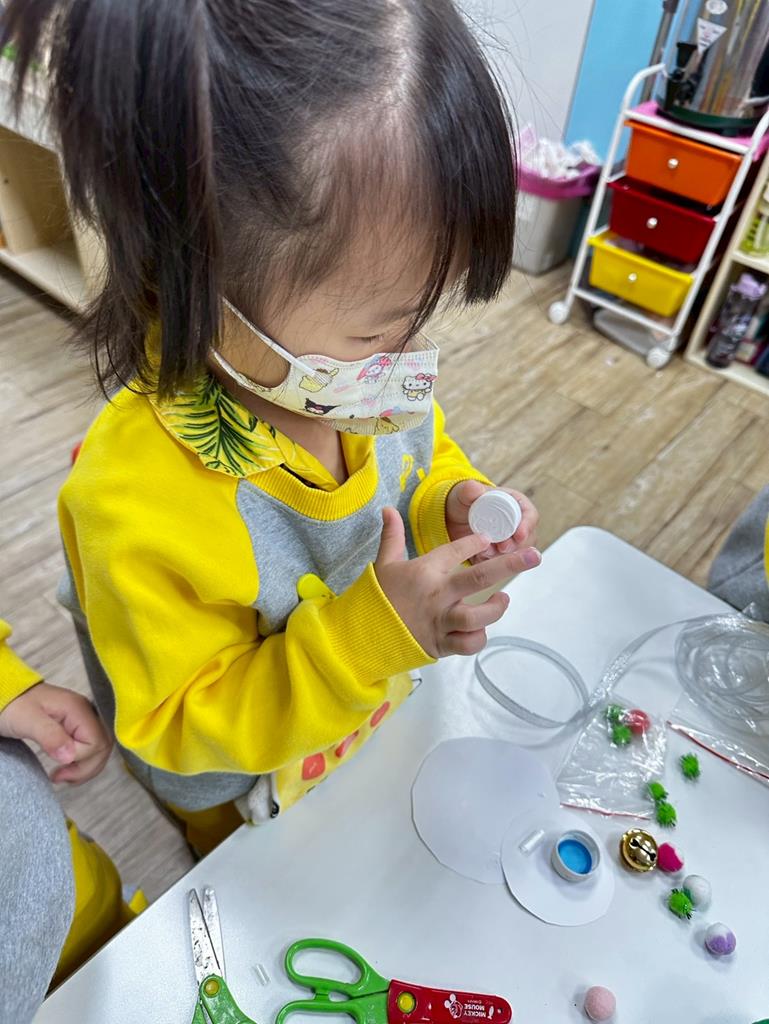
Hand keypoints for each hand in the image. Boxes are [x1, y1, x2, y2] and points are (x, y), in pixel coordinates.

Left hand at [0, 682, 111, 783]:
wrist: (6, 695)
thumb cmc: (14, 705)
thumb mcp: (28, 721)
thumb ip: (50, 736)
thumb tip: (70, 757)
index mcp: (78, 709)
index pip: (96, 741)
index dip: (79, 758)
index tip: (57, 768)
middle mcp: (87, 713)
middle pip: (104, 747)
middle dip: (85, 768)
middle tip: (60, 777)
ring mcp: (83, 719)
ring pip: (100, 749)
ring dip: (85, 768)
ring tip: (62, 776)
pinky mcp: (78, 726)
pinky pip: (91, 748)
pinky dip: (82, 762)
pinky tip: (67, 767)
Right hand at [374, 507, 540, 657]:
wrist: (362, 637)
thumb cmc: (377, 598)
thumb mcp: (383, 564)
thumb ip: (392, 536)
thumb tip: (389, 508)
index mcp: (425, 572)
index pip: (457, 550)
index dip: (475, 542)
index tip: (489, 537)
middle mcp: (437, 596)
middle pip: (480, 578)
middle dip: (510, 565)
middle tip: (534, 555)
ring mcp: (441, 622)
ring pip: (478, 616)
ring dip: (496, 608)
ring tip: (503, 598)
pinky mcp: (442, 645)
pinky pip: (469, 643)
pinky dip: (478, 637)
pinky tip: (480, 628)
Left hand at [445, 480, 538, 561]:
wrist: (452, 519)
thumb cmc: (463, 502)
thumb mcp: (463, 494)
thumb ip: (468, 490)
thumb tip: (474, 487)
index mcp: (515, 503)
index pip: (530, 515)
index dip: (527, 526)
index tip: (519, 535)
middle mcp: (517, 523)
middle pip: (527, 538)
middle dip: (517, 546)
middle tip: (502, 548)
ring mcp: (509, 540)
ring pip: (517, 553)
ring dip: (504, 556)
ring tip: (486, 553)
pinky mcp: (500, 555)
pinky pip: (502, 564)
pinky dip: (492, 563)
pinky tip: (480, 559)